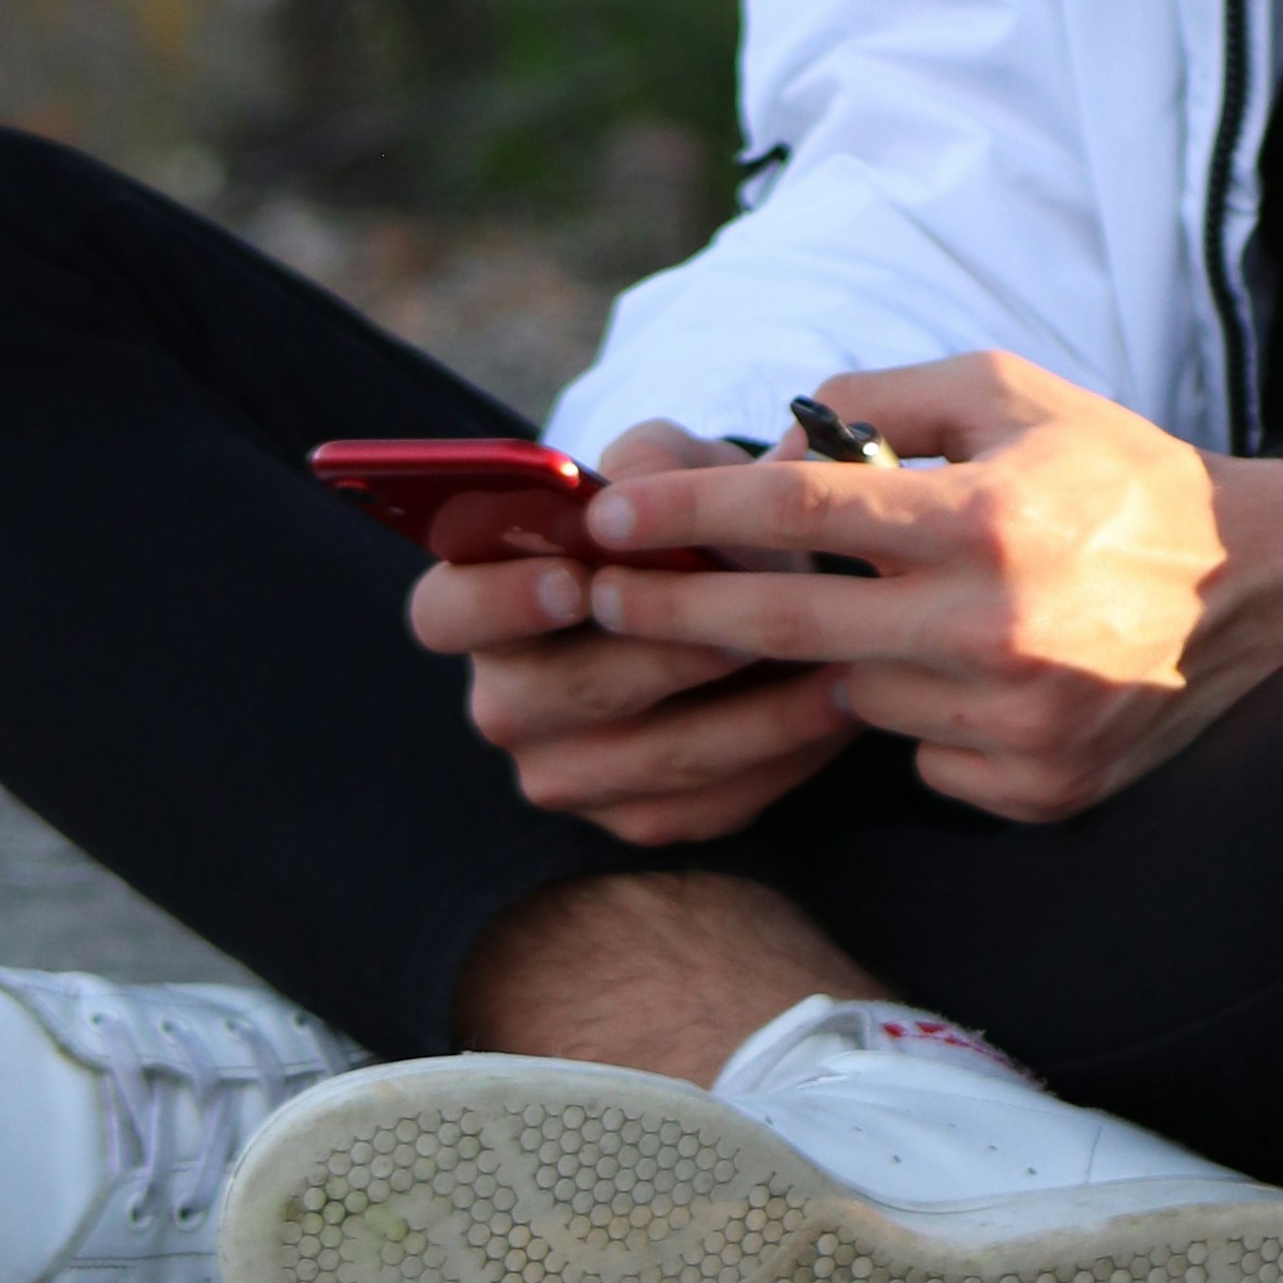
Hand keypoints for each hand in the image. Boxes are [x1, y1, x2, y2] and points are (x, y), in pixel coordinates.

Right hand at [409, 420, 859, 852]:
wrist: (747, 593)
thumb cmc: (690, 521)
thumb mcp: (674, 467)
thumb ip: (652, 463)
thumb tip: (637, 487)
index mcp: (479, 600)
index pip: (444, 612)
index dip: (499, 601)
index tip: (575, 580)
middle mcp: (506, 697)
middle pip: (557, 697)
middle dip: (662, 655)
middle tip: (746, 626)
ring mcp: (566, 771)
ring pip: (652, 755)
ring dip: (748, 711)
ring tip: (826, 660)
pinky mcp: (637, 819)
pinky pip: (707, 803)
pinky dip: (781, 754)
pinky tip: (838, 706)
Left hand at [570, 353, 1282, 826]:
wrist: (1252, 591)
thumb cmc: (1109, 472)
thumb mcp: (1005, 391)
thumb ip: (874, 401)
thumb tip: (767, 456)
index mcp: (984, 516)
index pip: (798, 510)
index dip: (689, 511)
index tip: (609, 514)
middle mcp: (993, 626)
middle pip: (783, 628)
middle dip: (671, 611)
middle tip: (595, 597)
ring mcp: (1012, 721)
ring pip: (852, 697)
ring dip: (839, 657)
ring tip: (906, 611)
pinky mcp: (1033, 791)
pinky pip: (918, 758)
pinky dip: (918, 715)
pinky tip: (977, 673)